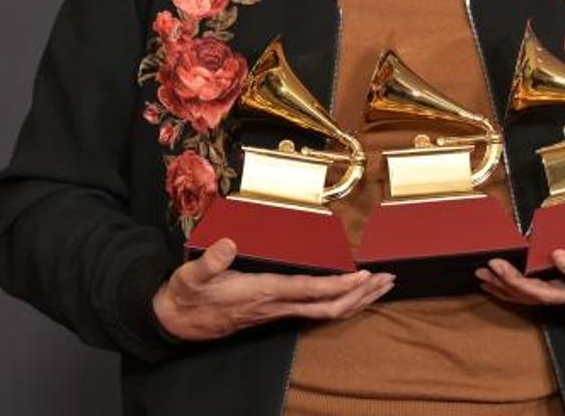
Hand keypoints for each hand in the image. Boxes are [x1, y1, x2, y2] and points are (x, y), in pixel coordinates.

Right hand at [152, 238, 393, 340]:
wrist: (177, 321)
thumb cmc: (187, 296)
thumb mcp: (191, 276)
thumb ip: (211, 261)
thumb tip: (229, 244)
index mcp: (261, 292)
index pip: (308, 291)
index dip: (337, 286)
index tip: (361, 276)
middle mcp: (276, 305)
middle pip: (329, 307)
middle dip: (361, 295)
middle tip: (388, 279)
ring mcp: (278, 311)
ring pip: (326, 312)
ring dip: (356, 300)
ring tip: (381, 286)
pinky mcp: (276, 311)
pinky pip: (316, 310)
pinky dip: (339, 302)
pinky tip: (351, 296)